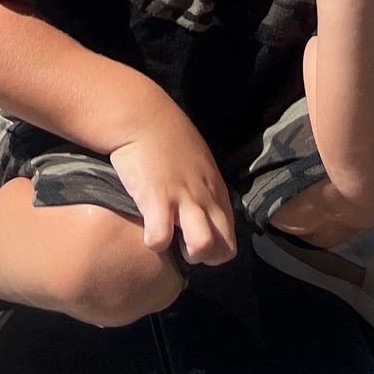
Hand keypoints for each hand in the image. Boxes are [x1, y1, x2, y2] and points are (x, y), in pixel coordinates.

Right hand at [107, 113, 236, 266]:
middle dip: (205, 257)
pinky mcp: (157, 199)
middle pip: (224, 249)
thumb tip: (200, 209)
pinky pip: (161, 238)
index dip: (213, 248)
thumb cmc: (166, 137)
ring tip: (168, 239)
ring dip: (185, 252)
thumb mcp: (197, 163)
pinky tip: (144, 230)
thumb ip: (203, 188)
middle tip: (182, 245)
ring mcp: (183, 199)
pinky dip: (153, 242)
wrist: (142, 115)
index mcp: (216, 191)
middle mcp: (205, 197)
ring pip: (203, 245)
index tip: (192, 239)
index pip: (230, 239)